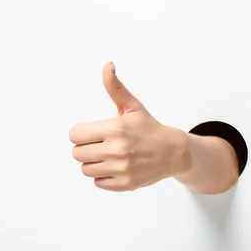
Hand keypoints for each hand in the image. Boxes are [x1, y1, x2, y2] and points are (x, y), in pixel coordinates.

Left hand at [69, 63, 189, 190]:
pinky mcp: (125, 184)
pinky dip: (103, 176)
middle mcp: (117, 150)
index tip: (91, 133)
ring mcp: (121, 168)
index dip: (81, 133)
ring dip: (93, 163)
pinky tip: (115, 167)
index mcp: (115, 129)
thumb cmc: (149, 128)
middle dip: (85, 148)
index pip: (75, 135)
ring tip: (107, 156)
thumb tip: (107, 66)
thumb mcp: (132, 107)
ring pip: (85, 169)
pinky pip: (98, 183)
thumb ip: (115, 88)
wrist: (175, 152)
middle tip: (99, 145)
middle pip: (77, 153)